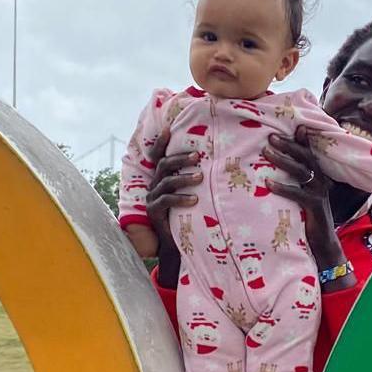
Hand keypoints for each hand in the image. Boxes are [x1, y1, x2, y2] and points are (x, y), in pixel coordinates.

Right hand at [142, 130, 201, 287]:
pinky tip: (195, 200)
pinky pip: (166, 201)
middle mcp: (154, 184)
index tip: (169, 128)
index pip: (158, 156)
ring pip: (166, 181)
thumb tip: (218, 161)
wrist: (177, 244)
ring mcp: (153, 198)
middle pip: (164, 165)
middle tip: (197, 156)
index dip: (161, 142)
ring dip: (184, 178)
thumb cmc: (189, 215)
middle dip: (180, 158)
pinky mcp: (154, 212)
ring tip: (200, 177)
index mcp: (162, 177)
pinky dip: (181, 198)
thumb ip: (196, 179)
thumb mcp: (192, 193)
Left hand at [265, 128, 354, 289]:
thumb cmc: (308, 218)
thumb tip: (274, 165)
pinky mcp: (315, 208)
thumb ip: (293, 180)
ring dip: (283, 160)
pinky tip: (268, 183)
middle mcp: (321, 182)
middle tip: (270, 137)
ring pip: (301, 171)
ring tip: (266, 152)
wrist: (322, 243)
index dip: (300, 140)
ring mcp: (319, 194)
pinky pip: (298, 194)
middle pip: (305, 158)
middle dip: (288, 145)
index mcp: (318, 176)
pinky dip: (282, 187)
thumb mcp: (301, 195)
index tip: (286, 127)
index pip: (308, 153)